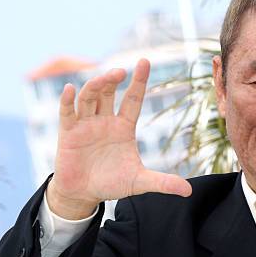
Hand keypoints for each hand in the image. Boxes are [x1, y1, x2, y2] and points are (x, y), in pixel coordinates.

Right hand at [47, 58, 191, 219]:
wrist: (84, 194)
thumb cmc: (112, 183)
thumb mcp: (139, 182)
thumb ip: (162, 183)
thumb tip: (188, 190)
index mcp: (123, 127)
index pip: (133, 99)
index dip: (138, 81)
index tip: (144, 61)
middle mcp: (104, 120)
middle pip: (109, 93)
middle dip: (113, 80)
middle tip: (121, 72)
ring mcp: (85, 124)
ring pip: (89, 97)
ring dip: (95, 86)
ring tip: (105, 78)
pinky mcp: (68, 132)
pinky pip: (67, 112)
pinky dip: (67, 100)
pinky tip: (70, 89)